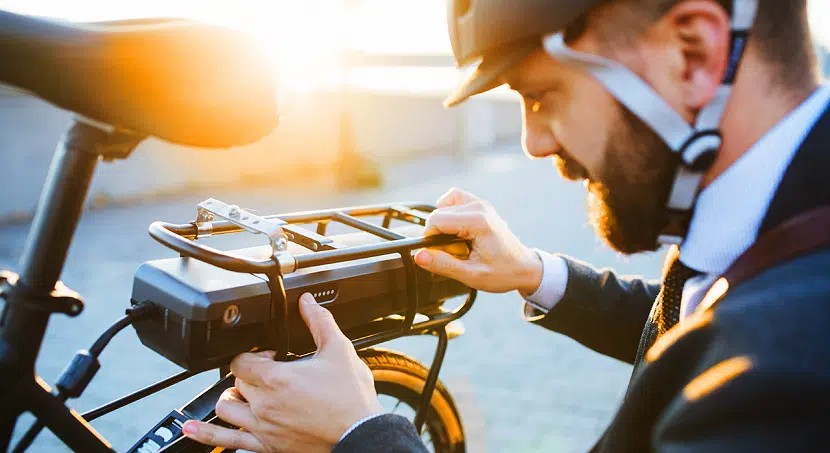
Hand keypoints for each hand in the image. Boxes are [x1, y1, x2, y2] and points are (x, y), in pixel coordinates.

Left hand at [181, 293, 382, 452]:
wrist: (361, 434)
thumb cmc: (351, 399)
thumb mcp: (339, 351)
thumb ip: (320, 322)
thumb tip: (308, 302)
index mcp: (277, 379)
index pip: (241, 360)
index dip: (254, 354)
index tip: (272, 356)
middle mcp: (264, 404)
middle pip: (235, 382)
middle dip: (248, 374)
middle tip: (270, 374)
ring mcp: (263, 428)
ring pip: (226, 409)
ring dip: (232, 398)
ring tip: (245, 394)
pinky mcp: (267, 446)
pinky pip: (228, 442)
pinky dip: (206, 435)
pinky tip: (190, 430)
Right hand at [415, 188, 542, 294]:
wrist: (525, 267)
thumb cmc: (503, 272)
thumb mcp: (471, 275)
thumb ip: (443, 265)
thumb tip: (419, 256)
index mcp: (478, 222)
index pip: (436, 220)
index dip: (430, 239)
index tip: (440, 255)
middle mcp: (479, 207)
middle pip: (439, 214)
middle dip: (438, 235)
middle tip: (455, 253)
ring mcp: (480, 204)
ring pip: (444, 205)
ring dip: (443, 224)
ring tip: (456, 242)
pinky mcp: (480, 205)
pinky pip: (454, 199)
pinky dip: (448, 211)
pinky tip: (454, 228)